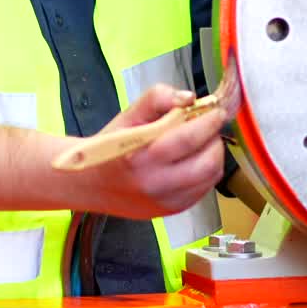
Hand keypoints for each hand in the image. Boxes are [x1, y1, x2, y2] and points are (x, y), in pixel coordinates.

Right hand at [81, 84, 225, 219]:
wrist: (92, 185)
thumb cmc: (110, 147)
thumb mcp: (128, 116)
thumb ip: (157, 98)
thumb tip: (189, 98)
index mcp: (140, 157)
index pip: (187, 139)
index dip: (208, 122)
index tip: (215, 110)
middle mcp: (155, 183)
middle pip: (206, 163)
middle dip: (214, 140)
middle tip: (210, 127)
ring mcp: (166, 201)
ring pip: (210, 178)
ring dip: (214, 155)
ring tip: (203, 142)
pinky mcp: (173, 209)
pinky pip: (204, 189)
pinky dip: (207, 172)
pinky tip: (194, 160)